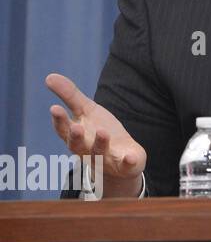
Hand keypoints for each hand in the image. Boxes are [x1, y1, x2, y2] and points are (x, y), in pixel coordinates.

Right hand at [45, 73, 146, 198]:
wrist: (121, 157)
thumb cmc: (99, 132)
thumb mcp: (87, 111)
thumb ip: (70, 96)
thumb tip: (48, 76)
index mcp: (76, 136)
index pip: (64, 130)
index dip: (59, 120)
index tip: (54, 108)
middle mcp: (87, 150)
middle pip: (77, 145)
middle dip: (75, 137)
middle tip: (75, 127)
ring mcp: (106, 159)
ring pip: (100, 154)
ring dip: (100, 144)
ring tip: (102, 132)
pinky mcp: (125, 164)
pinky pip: (126, 165)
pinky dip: (128, 161)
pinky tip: (131, 157)